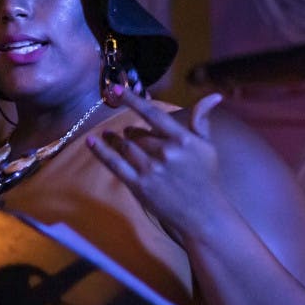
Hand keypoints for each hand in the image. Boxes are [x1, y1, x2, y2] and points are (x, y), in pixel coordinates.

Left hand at [86, 87, 227, 238]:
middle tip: (131, 135)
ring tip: (109, 136)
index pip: (152, 114)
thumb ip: (201, 120)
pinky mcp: (139, 185)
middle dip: (132, 133)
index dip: (132, 99)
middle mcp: (166, 152)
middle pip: (137, 134)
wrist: (203, 215)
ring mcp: (151, 169)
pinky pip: (114, 164)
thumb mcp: (206, 147)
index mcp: (182, 140)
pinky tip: (91, 141)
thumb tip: (213, 96)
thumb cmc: (205, 178)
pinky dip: (100, 151)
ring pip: (125, 146)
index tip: (116, 88)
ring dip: (115, 140)